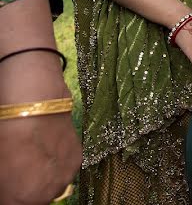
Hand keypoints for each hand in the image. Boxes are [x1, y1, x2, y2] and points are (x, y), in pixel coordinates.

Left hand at [0, 55, 80, 204]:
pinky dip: (55, 165)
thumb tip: (10, 186)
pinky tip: (46, 150)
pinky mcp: (77, 159)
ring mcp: (66, 176)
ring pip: (52, 186)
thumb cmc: (6, 134)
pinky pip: (64, 171)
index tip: (8, 186)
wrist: (33, 103)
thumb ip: (6, 185)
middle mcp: (49, 193)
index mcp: (24, 198)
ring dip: (43, 178)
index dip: (10, 194)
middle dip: (26, 189)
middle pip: (36, 200)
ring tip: (33, 159)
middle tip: (18, 172)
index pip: (15, 204)